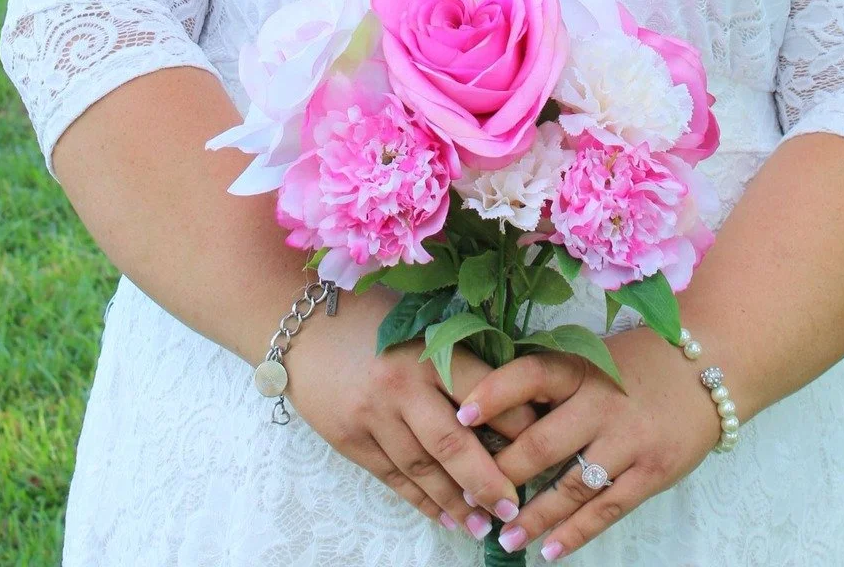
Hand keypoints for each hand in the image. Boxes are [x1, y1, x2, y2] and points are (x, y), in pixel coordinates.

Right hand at [287, 283, 539, 538]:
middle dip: (487, 480)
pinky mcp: (351, 441)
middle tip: (515, 507)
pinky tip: (445, 517)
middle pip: (453, 443)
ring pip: (423, 470)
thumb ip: (454, 357)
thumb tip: (509, 392)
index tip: (543, 442)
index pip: (480, 391)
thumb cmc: (368, 318)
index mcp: (424, 350)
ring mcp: (372, 417)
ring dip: (456, 502)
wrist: (300, 329)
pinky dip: (422, 501)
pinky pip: (393, 479)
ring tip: (484, 524)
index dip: (515, 420)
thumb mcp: (415, 325)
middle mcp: (400, 386)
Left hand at [454, 325, 723, 558]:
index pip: (531, 375)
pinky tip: (550, 550)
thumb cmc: (642, 364)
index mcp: (584, 367)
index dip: (494, 393)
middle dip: (503, 474)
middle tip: (470, 496)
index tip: (459, 416)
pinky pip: (606, 509)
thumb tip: (495, 412)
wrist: (712, 368)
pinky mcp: (652, 472)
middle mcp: (603, 403)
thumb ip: (557, 383)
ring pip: (571, 486)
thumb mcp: (598, 358)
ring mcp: (629, 440)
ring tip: (504, 536)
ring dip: (534, 516)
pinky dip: (576, 533)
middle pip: (542, 442)